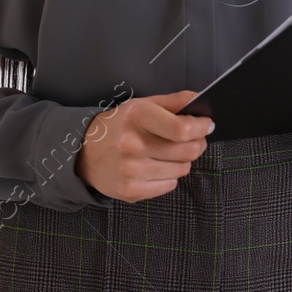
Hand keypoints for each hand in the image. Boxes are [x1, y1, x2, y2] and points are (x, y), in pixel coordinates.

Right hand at [75, 89, 213, 202]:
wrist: (84, 152)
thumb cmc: (119, 126)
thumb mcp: (143, 104)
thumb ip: (174, 101)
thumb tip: (201, 101)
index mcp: (137, 117)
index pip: (182, 128)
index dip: (201, 127)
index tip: (207, 125)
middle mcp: (132, 145)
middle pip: (187, 151)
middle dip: (197, 143)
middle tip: (193, 139)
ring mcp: (131, 171)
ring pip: (182, 169)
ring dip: (182, 160)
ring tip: (169, 152)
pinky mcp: (131, 191)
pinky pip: (169, 185)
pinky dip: (169, 176)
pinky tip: (156, 166)